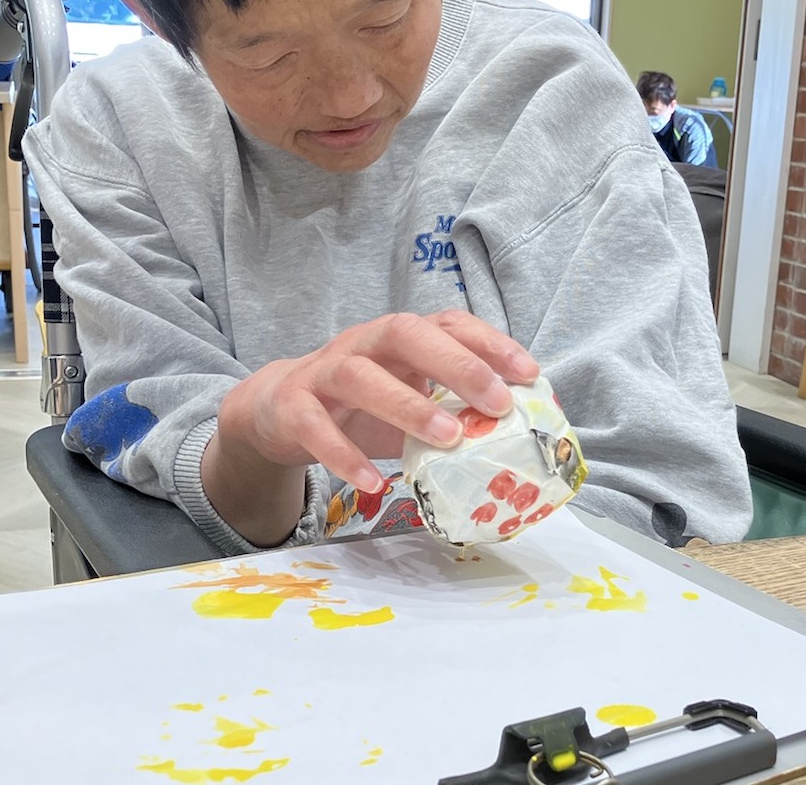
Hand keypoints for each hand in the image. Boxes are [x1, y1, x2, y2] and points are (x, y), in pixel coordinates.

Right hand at [202, 310, 539, 544]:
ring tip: (448, 438)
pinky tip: (375, 483)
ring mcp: (324, 372)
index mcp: (399, 338)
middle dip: (456, 365)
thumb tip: (515, 434)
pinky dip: (345, 456)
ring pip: (360, 376)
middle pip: (406, 334)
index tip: (528, 372)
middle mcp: (363, 344)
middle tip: (496, 404)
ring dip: (407, 405)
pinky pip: (316, 428)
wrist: (277, 411)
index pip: (447, 323)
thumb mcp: (408, 398)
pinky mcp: (293, 408)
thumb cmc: (360, 406)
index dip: (489, 342)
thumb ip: (449, 407)